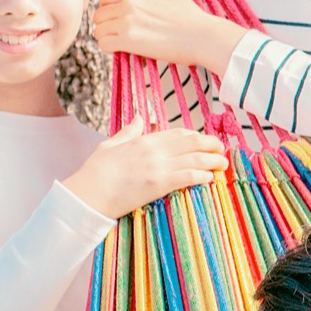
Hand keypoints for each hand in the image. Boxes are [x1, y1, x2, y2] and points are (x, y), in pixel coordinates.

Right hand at [63, 122, 227, 217]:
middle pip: (191, 143)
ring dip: (212, 161)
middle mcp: (153, 151)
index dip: (195, 136)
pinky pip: (187, 177)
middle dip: (210, 145)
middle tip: (222, 149)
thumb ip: (128, 131)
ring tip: (223, 164)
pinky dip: (202, 176)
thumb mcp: (110, 144)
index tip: (204, 141)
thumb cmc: (95, 172)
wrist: (87, 194)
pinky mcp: (158, 185)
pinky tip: (210, 178)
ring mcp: (157, 167)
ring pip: (194, 159)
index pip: (177, 133)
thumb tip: (138, 117)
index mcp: (143, 140)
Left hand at [94, 0, 248, 73]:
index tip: (118, 20)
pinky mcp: (129, 40)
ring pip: (99, 30)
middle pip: (99, 15)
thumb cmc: (192, 17)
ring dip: (106, 38)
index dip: (108, 10)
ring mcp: (127, 21)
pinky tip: (121, 51)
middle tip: (118, 35)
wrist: (204, 36)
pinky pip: (104, 43)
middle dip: (106, 25)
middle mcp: (129, 4)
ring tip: (120, 45)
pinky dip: (109, 49)